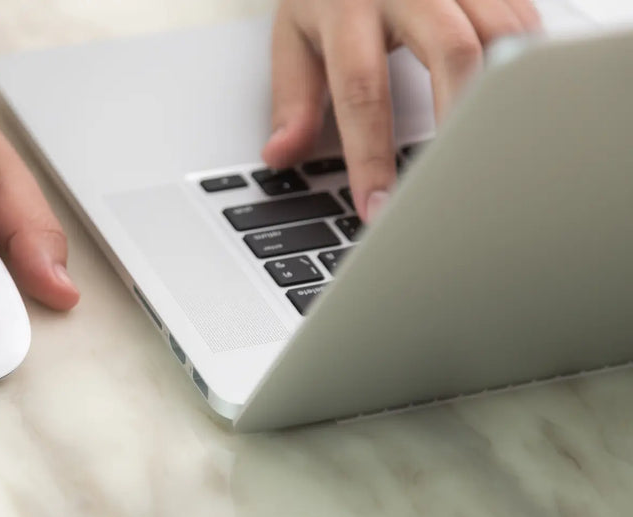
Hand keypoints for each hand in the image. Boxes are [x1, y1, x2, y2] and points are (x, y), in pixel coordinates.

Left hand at [263, 0, 540, 220]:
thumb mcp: (295, 35)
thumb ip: (292, 98)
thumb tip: (281, 155)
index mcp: (347, 4)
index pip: (361, 89)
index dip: (371, 156)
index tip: (378, 207)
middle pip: (450, 50)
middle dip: (459, 118)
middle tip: (458, 179)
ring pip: (500, 29)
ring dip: (502, 91)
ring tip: (496, 149)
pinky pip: (522, 16)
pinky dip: (525, 61)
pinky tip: (519, 103)